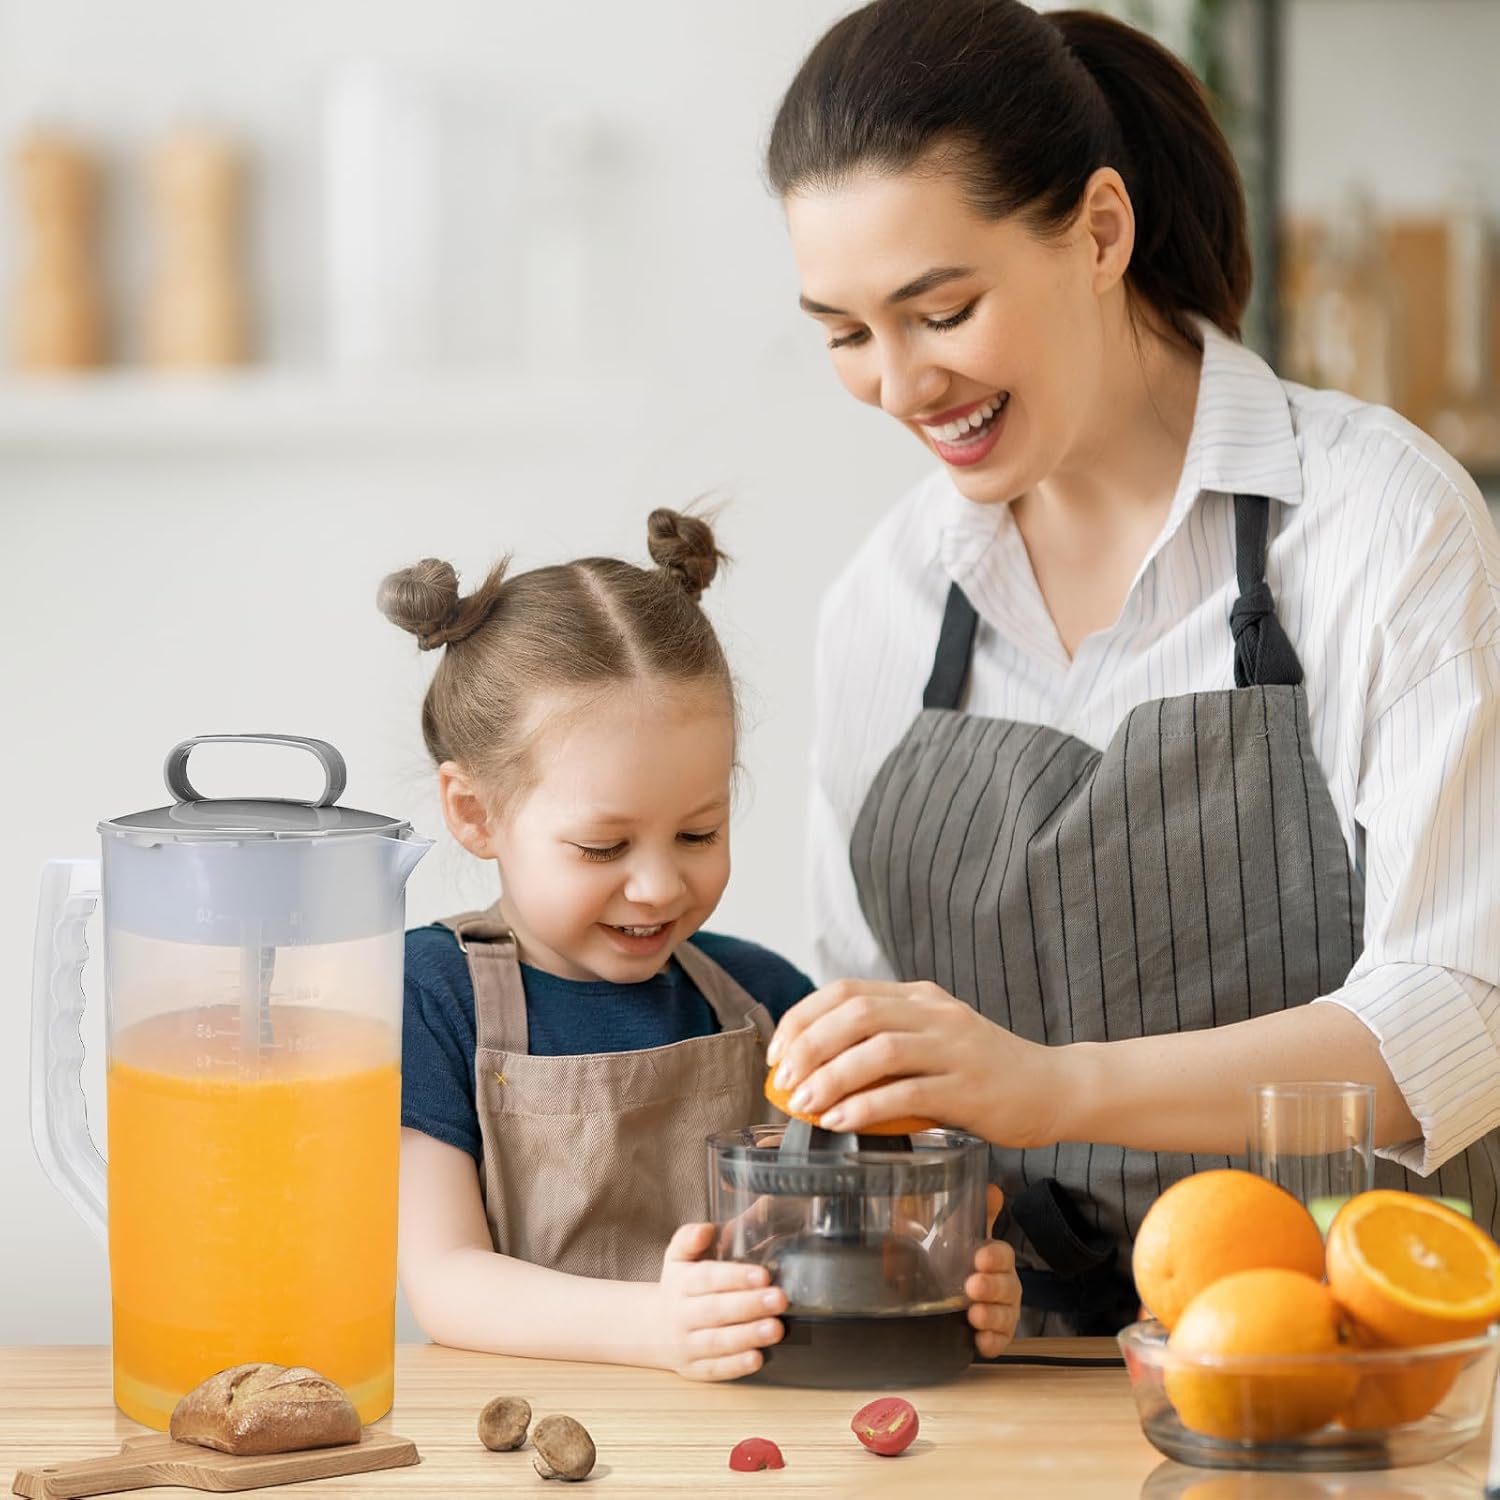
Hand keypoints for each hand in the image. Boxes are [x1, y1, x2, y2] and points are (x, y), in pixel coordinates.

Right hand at [648, 1223, 786, 1380]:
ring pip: (717, 1342)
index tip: (763, 1274)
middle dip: (749, 1305)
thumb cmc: (677, 1286)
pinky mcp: (694, 1369)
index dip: (735, 1277)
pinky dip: (735, 1366)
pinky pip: (714, 1369)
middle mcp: (681, 1315)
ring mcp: (686, 1344)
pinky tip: (757, 1359)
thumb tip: (706, 1229)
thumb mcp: (677, 1257)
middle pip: (715, 1310)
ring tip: (776, 1329)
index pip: (707, 1278)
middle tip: (779, 1299)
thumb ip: (690, 1238)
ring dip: (748, 1336)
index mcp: (680, 1283)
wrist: (650, 1328)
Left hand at [765, 978, 1061, 1147]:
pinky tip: (841, 1123)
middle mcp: (934, 1015)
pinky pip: (908, 1094)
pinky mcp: (968, 1089)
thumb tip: (817, 1067)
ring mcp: (954, 1050)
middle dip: (810, 1046)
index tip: (778, 1051)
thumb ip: (888, 1042)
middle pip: (856, 1014)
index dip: (804, 1018)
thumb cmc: (984, 1072)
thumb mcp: (934, 1040)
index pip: (847, 991)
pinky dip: (867, 1107)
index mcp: (919, 998)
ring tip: (805, 1105)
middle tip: (784, 1081)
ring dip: (832, 1078)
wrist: (1053, 1088)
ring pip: (878, 1051)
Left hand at [968, 1184, 1020, 1357]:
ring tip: (974, 1315)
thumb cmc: (952, 1258)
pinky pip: (999, 1342)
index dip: (994, 1256)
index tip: (979, 1257)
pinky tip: (980, 1341)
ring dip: (992, 1316)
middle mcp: (1002, 1285)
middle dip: (992, 1287)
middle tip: (972, 1286)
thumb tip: (991, 1189)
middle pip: (1008, 1286)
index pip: (1002, 1255)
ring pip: (1006, 1316)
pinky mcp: (992, 1336)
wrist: (938, 1293)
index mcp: (994, 1259)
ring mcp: (1000, 1312)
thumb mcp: (956, 1233)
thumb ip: (971, 1213)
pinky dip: (992, 1343)